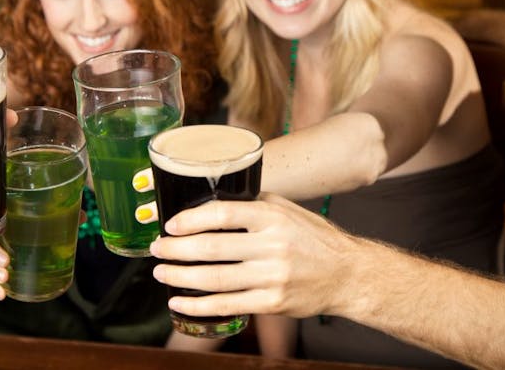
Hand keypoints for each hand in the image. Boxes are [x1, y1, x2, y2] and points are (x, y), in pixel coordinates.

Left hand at [150, 192, 359, 318]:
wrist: (347, 273)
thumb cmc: (312, 237)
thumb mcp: (286, 209)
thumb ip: (252, 203)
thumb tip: (209, 199)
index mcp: (272, 216)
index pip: (222, 214)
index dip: (190, 219)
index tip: (169, 224)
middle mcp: (272, 245)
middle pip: (212, 247)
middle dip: (176, 249)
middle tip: (157, 249)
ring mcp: (272, 276)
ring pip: (215, 278)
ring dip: (181, 276)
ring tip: (161, 272)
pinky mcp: (273, 302)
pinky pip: (227, 305)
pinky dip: (198, 305)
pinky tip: (180, 302)